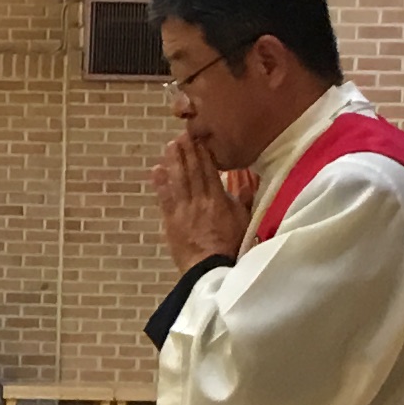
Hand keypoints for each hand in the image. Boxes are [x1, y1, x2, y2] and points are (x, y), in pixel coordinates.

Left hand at [149, 131, 248, 266]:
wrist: (211, 270)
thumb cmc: (231, 247)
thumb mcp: (245, 222)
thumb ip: (243, 201)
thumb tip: (246, 184)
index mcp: (219, 200)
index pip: (210, 170)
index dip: (203, 153)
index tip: (199, 138)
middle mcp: (200, 201)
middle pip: (192, 171)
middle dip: (187, 151)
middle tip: (182, 134)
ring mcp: (184, 211)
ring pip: (178, 181)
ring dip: (174, 161)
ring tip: (170, 146)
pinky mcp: (171, 223)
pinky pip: (165, 199)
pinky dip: (160, 184)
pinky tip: (157, 171)